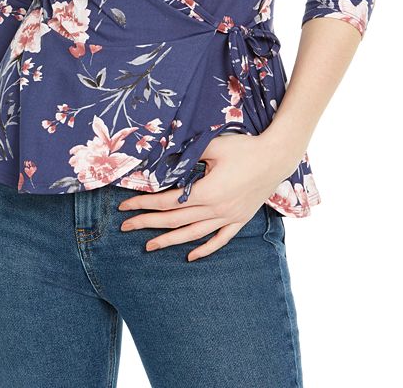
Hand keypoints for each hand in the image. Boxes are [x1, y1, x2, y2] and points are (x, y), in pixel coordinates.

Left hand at [117, 132, 296, 260]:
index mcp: (207, 191)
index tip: (125, 207)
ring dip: (170, 240)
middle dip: (148, 223)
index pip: (167, 202)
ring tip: (149, 245)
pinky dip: (205, 249)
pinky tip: (190, 257)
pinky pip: (220, 239)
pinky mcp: (240, 219)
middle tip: (125, 227)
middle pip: (175, 220)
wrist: (277, 157)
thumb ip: (187, 152)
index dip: (144, 204)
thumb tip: (163, 156)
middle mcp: (216, 209)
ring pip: (193, 234)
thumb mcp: (213, 145)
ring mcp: (229, 217)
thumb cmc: (244, 148)